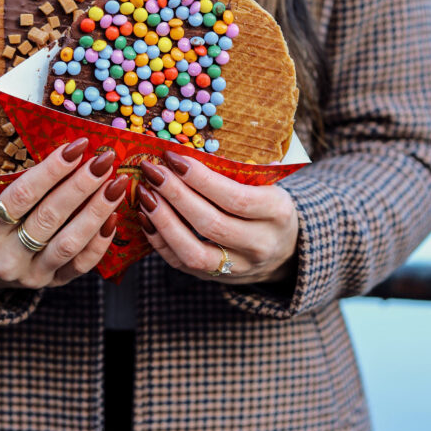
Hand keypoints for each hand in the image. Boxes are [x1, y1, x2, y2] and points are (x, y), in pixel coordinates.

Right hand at [0, 137, 128, 291]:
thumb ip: (19, 184)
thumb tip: (67, 153)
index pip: (23, 195)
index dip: (53, 169)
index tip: (78, 146)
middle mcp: (5, 257)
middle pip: (50, 217)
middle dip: (82, 185)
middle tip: (104, 161)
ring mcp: (29, 274)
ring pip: (70, 243)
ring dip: (97, 211)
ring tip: (116, 186)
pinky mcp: (50, 284)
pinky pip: (81, 265)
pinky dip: (100, 240)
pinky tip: (113, 216)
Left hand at [136, 150, 298, 286]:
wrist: (284, 251)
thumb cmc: (266, 207)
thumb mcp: (266, 185)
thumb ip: (235, 172)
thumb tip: (184, 153)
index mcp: (277, 212)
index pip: (234, 198)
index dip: (200, 179)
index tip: (174, 158)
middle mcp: (260, 244)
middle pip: (210, 224)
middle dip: (175, 195)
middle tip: (152, 171)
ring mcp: (237, 267)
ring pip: (193, 252)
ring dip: (164, 221)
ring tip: (145, 195)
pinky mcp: (214, 278)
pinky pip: (181, 264)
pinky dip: (159, 240)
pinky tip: (146, 217)